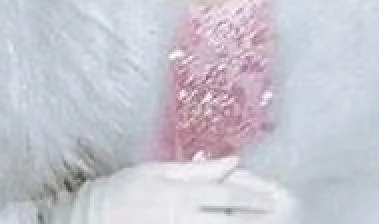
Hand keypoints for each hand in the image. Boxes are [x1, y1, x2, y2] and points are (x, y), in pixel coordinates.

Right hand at [44, 157, 296, 223]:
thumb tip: (230, 161)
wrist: (91, 217)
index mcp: (179, 192)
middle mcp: (183, 216)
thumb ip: (196, 170)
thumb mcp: (157, 171)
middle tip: (287, 214)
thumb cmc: (123, 189)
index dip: (255, 195)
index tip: (278, 197)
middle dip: (261, 217)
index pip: (227, 194)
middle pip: (232, 220)